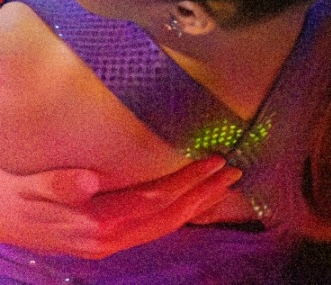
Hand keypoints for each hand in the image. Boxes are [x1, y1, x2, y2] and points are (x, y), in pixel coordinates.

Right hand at [0, 158, 241, 258]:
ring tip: (223, 186)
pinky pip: (152, 230)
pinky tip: (193, 204)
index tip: (214, 160)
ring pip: (163, 227)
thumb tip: (89, 180)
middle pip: (167, 218)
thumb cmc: (17, 197)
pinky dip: (178, 216)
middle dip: (204, 196)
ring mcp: (108, 246)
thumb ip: (61, 184)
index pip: (153, 201)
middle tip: (234, 172)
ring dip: (196, 207)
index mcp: (95, 224)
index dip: (186, 181)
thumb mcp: (33, 186)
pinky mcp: (106, 244)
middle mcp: (107, 240)